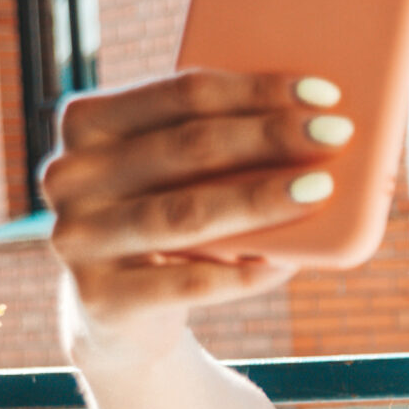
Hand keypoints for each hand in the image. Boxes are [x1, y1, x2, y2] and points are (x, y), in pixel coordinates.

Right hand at [46, 69, 354, 350]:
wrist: (117, 319)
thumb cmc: (165, 221)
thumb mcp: (171, 175)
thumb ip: (212, 144)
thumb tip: (314, 119)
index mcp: (86, 123)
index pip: (183, 93)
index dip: (257, 90)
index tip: (325, 92)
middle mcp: (69, 175)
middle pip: (188, 147)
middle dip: (271, 137)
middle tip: (339, 133)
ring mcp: (77, 238)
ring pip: (187, 213)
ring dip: (262, 199)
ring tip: (321, 190)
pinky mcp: (102, 298)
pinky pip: (190, 282)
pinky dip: (246, 271)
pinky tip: (289, 262)